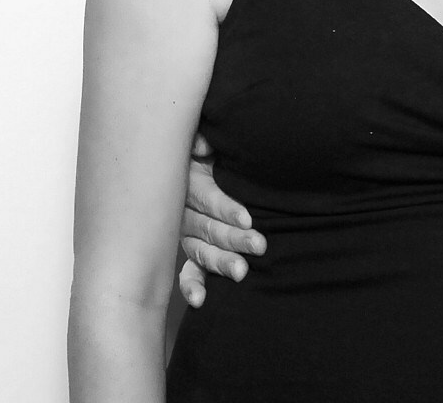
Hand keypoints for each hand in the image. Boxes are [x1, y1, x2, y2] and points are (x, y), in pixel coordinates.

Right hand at [176, 133, 263, 308]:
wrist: (209, 160)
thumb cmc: (213, 151)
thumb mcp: (209, 142)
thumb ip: (203, 141)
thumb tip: (203, 146)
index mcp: (190, 182)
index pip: (208, 199)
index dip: (226, 208)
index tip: (248, 220)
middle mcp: (184, 210)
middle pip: (208, 228)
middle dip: (233, 239)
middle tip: (258, 246)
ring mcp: (187, 233)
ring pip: (201, 250)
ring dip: (221, 262)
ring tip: (242, 273)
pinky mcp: (193, 249)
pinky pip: (188, 270)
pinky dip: (192, 285)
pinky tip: (200, 300)